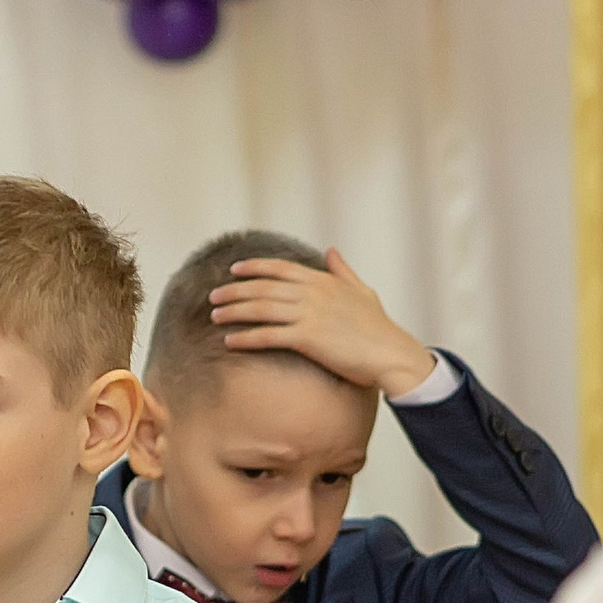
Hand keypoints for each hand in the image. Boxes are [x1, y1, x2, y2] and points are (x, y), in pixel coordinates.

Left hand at [207, 251, 438, 398]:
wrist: (389, 352)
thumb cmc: (378, 326)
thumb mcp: (362, 290)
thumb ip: (342, 270)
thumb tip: (331, 250)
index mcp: (323, 281)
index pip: (280, 269)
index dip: (254, 268)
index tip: (234, 270)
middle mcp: (312, 293)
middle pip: (262, 287)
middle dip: (234, 291)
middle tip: (213, 296)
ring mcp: (308, 314)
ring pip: (260, 309)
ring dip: (233, 312)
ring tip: (214, 316)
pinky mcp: (306, 338)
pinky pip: (267, 335)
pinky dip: (245, 337)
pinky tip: (229, 341)